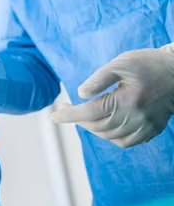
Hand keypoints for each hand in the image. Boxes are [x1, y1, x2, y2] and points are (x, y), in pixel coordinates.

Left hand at [50, 45, 173, 147]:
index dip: (68, 115)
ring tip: (83, 114)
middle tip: (66, 108)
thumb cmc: (148, 63)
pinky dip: (109, 136)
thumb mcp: (121, 63)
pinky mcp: (152, 131)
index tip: (53, 116)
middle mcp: (136, 117)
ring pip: (109, 136)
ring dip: (92, 128)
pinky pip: (125, 142)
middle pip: (96, 126)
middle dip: (77, 119)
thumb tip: (80, 94)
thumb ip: (99, 78)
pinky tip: (103, 124)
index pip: (89, 112)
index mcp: (127, 100)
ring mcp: (146, 127)